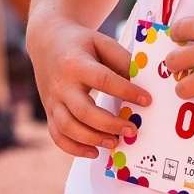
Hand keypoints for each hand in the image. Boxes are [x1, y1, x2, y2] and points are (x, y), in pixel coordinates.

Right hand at [29, 17, 150, 157]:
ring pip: (68, 127)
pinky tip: (94, 151)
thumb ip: (121, 61)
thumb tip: (143, 83)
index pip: (103, 80)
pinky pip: (58, 136)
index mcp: (76, 63)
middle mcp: (61, 85)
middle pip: (83, 110)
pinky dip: (74, 148)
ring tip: (115, 142)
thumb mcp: (101, 43)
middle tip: (132, 130)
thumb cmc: (81, 44)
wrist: (47, 42)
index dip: (126, 91)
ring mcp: (52, 101)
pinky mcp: (49, 113)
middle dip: (109, 124)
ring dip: (93, 139)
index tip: (147, 100)